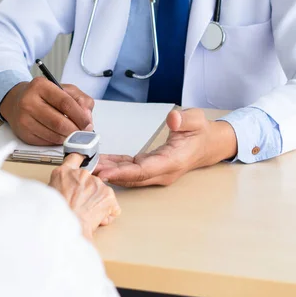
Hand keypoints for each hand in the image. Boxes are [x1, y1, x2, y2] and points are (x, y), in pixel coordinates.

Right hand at [0, 78, 93, 144]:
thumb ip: (80, 99)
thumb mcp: (64, 89)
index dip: (79, 116)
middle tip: (83, 132)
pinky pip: (45, 142)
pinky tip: (60, 135)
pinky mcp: (23, 133)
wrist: (17, 101)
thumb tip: (87, 118)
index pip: (65, 103)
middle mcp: (29, 101)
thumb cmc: (44, 95)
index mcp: (41, 86)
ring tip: (73, 134)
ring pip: (53, 134)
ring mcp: (24, 118)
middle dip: (75, 130)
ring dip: (67, 138)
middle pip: (58, 122)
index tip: (88, 123)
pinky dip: (57, 141)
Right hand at [49, 153, 120, 239]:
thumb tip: (64, 189)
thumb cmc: (57, 215)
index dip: (80, 159)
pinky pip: (112, 205)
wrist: (66, 226)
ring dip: (97, 202)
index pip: (74, 157)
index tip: (84, 159)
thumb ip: (59, 186)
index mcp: (64, 173)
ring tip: (86, 214)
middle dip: (88, 192)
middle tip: (80, 206)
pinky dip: (108, 213)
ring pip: (100, 192)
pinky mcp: (108, 194)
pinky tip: (97, 219)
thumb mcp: (49, 195)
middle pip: (89, 180)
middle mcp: (81, 174)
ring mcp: (96, 183)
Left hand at [95, 108, 237, 186]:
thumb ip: (185, 120)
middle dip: (109, 174)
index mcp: (172, 161)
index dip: (123, 173)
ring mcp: (156, 172)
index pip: (143, 170)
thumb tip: (172, 119)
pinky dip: (115, 166)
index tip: (104, 173)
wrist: (208, 144)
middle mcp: (162, 171)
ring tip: (88, 165)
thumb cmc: (201, 132)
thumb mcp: (197, 120)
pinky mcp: (151, 167)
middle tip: (87, 169)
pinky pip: (130, 169)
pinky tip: (101, 161)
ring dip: (109, 171)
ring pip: (129, 175)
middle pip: (132, 177)